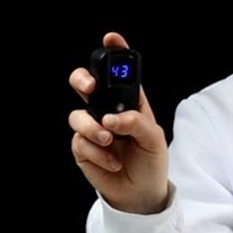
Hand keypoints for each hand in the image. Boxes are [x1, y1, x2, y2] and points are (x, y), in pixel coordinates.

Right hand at [68, 32, 169, 214]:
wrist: (140, 193)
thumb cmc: (151, 161)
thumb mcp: (155, 139)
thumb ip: (137, 123)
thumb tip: (111, 118)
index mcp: (129, 101)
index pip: (119, 73)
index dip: (114, 52)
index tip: (111, 38)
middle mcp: (107, 110)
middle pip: (84, 83)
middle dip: (82, 80)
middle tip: (90, 88)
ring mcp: (92, 127)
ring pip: (77, 115)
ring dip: (94, 128)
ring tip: (111, 141)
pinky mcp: (82, 147)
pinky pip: (80, 141)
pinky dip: (98, 153)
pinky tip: (113, 162)